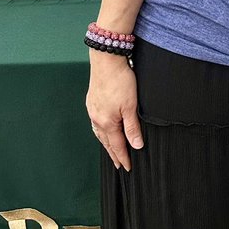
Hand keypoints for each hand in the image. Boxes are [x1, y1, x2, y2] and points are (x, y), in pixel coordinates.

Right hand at [86, 51, 143, 170]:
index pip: (117, 146)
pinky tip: (103, 128)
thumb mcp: (131, 106)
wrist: (106, 60)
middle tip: (120, 165)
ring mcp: (92, 110)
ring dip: (106, 143)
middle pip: (106, 142)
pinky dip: (101, 131)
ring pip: (99, 132)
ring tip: (111, 150)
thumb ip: (133, 128)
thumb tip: (136, 146)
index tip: (128, 168)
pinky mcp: (92, 101)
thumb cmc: (120, 81)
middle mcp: (96, 119)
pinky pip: (96, 122)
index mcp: (106, 123)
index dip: (124, 157)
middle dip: (114, 154)